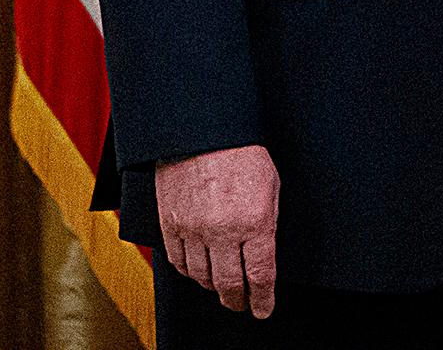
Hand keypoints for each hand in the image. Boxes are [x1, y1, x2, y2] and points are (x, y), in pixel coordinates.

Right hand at [155, 143, 279, 317]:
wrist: (203, 132)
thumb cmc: (242, 152)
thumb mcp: (271, 186)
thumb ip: (267, 223)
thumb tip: (265, 253)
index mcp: (255, 222)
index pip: (261, 275)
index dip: (263, 298)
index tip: (264, 309)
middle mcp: (223, 231)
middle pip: (230, 283)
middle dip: (239, 300)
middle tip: (243, 305)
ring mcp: (193, 230)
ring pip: (203, 277)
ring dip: (214, 288)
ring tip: (223, 290)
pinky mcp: (170, 225)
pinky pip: (179, 262)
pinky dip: (190, 273)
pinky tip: (199, 272)